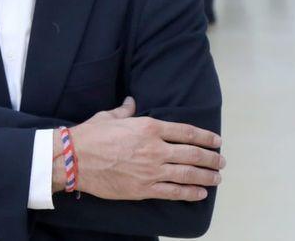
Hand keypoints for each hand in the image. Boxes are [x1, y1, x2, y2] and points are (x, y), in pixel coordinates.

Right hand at [68, 97, 224, 201]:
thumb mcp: (109, 117)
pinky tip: (200, 193)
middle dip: (211, 159)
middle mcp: (155, 149)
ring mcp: (151, 171)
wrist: (74, 160)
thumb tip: (131, 102)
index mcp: (149, 127)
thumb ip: (125, 110)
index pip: (186, 132)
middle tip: (221, 161)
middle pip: (193, 154)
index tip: (217, 141)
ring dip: (207, 177)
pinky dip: (190, 193)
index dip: (205, 137)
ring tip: (216, 178)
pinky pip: (174, 192)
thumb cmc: (90, 136)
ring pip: (188, 175)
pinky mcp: (144, 189)